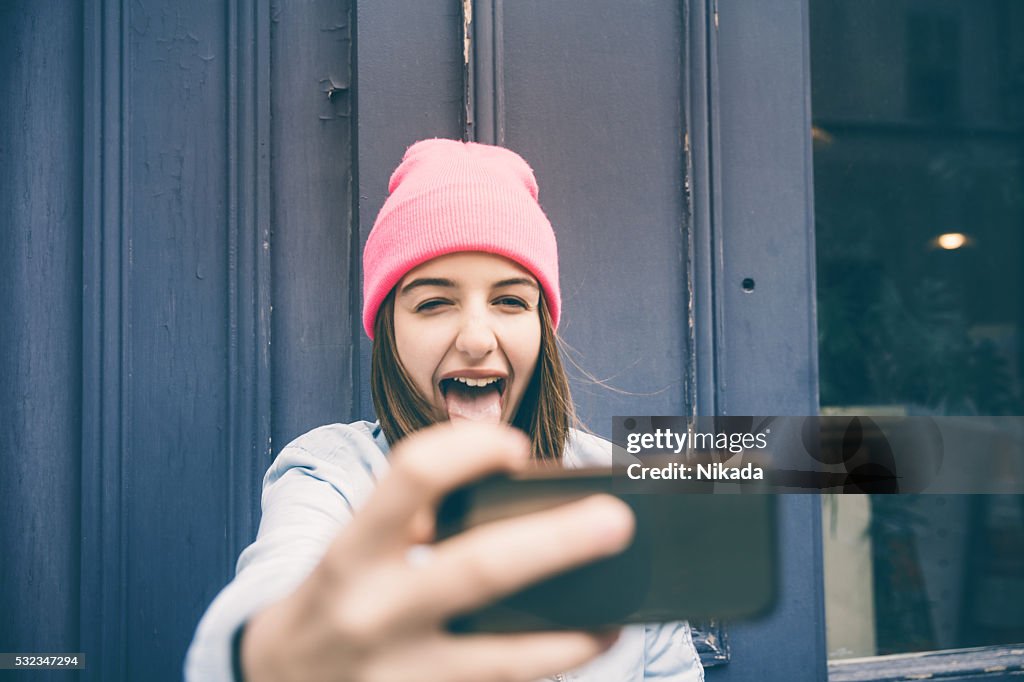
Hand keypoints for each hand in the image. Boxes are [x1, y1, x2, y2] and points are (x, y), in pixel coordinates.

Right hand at [241, 421, 634, 681]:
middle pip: (478, 570)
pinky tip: (581, 646)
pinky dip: (547, 668)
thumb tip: (521, 510)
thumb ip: (414, 526)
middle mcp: (371, 611)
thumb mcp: (353, 551)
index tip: (516, 447)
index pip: (412, 477)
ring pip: (501, 659)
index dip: (468, 451)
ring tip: (617, 613)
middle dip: (555, 543)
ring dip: (570, 636)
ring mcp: (395, 674)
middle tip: (616, 520)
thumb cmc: (335, 599)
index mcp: (352, 552)